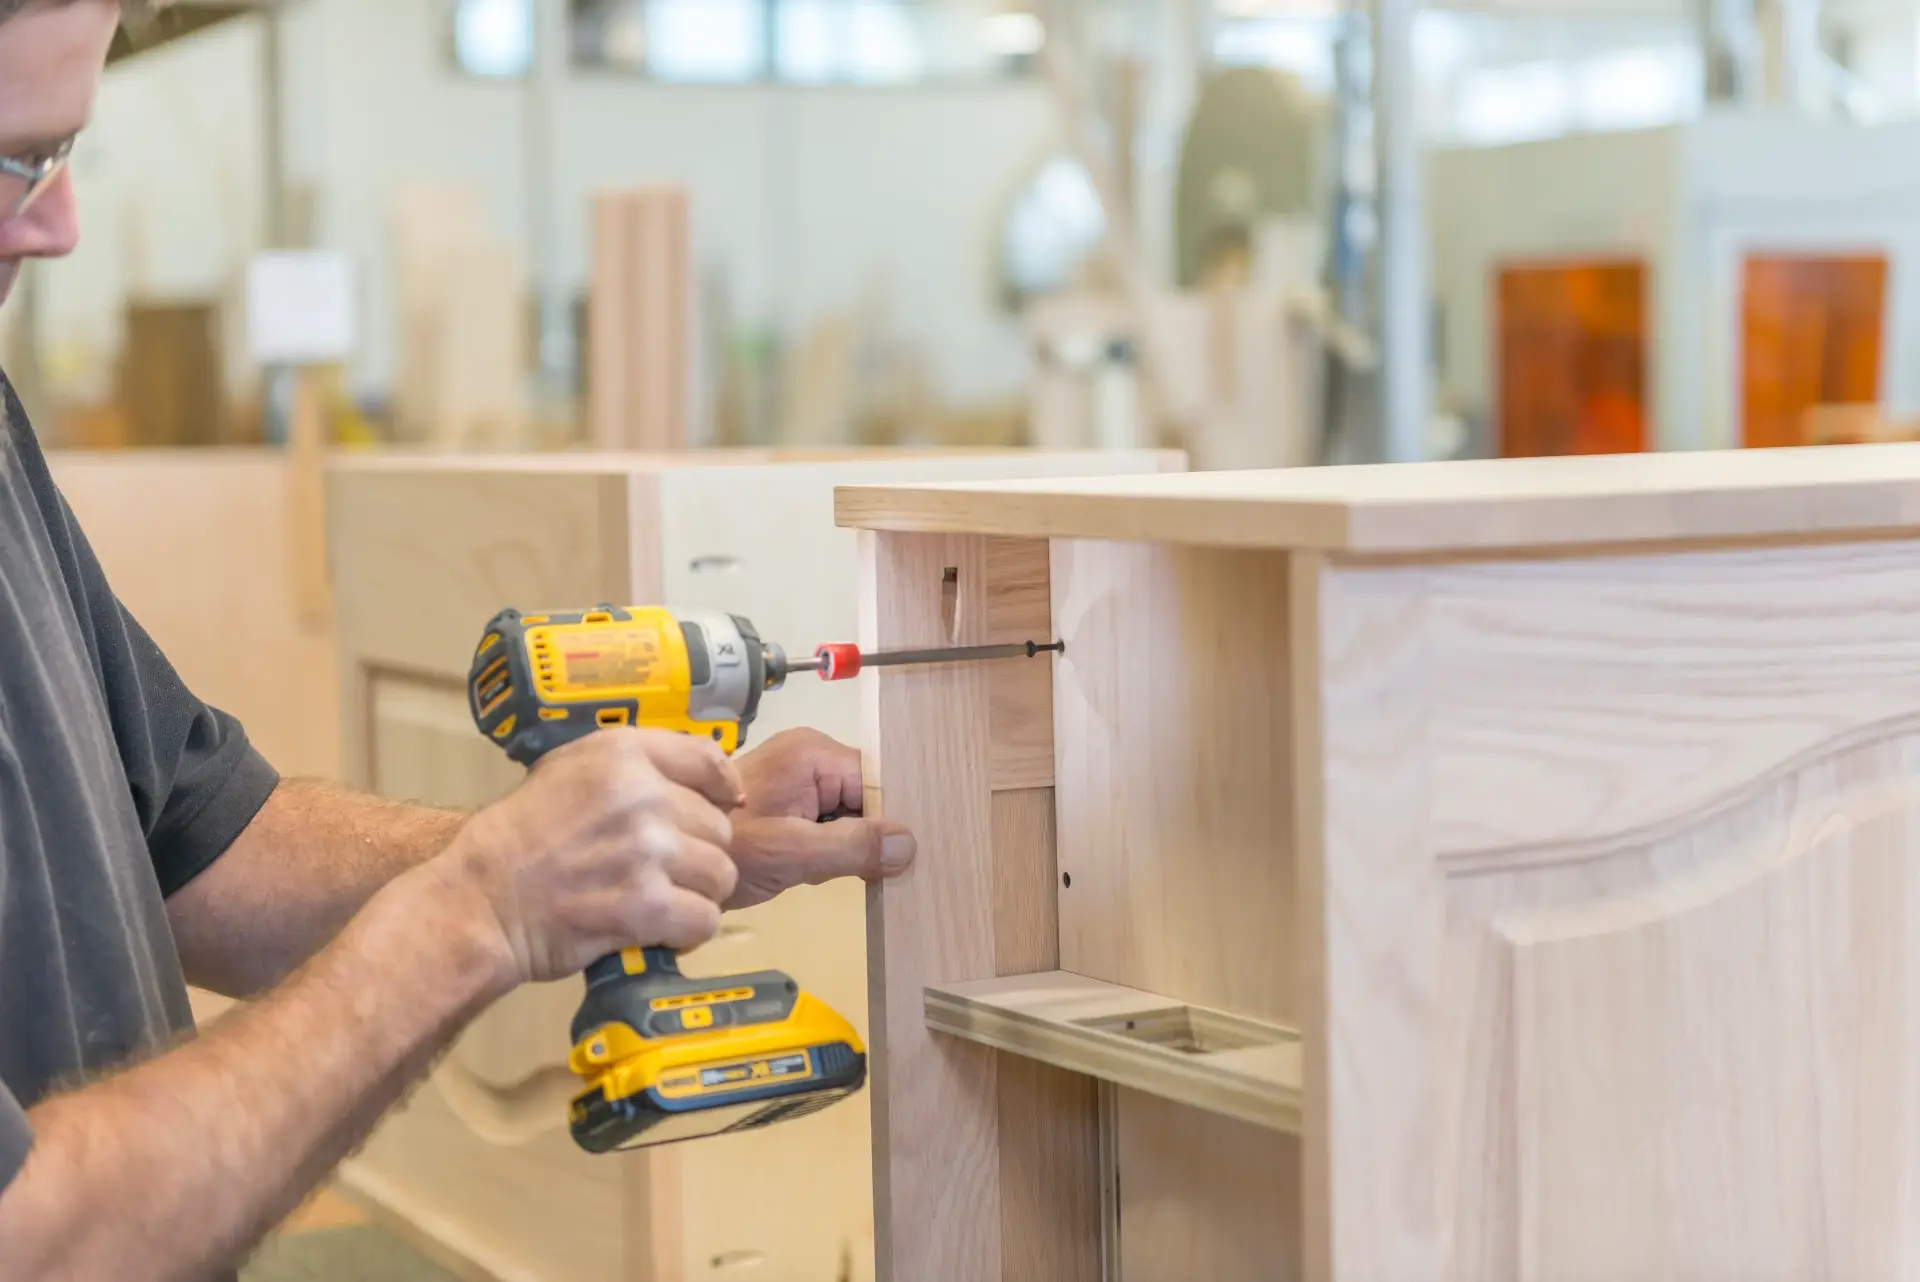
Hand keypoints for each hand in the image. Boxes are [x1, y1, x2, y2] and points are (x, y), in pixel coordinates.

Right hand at [433, 728, 745, 986]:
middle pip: (719, 828)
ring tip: (662, 901)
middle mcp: (643, 796)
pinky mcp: (647, 904)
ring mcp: (648, 851)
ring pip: (720, 875)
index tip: (724, 805)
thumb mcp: (570, 768)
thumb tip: (712, 780)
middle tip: (662, 870)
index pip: (710, 761)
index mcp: (624, 754)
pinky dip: (687, 932)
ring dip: (697, 894)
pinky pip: (704, 919)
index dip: (724, 789)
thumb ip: (635, 765)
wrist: (483, 898)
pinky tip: (659, 929)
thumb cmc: (523, 834)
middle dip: (697, 852)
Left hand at [724, 728, 915, 910]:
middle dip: (869, 834)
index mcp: (813, 753)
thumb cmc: (729, 849)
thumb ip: (851, 847)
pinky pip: (827, 820)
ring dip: (848, 845)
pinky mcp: (786, 802)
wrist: (669, 862)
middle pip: (865, 794)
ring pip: (848, 811)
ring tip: (842, 873)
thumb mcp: (792, 853)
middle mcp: (808, 756)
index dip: (891, 817)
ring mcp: (796, 778)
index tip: (905, 856)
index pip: (876, 779)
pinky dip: (829, 848)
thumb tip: (910, 844)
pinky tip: (821, 870)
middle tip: (874, 873)